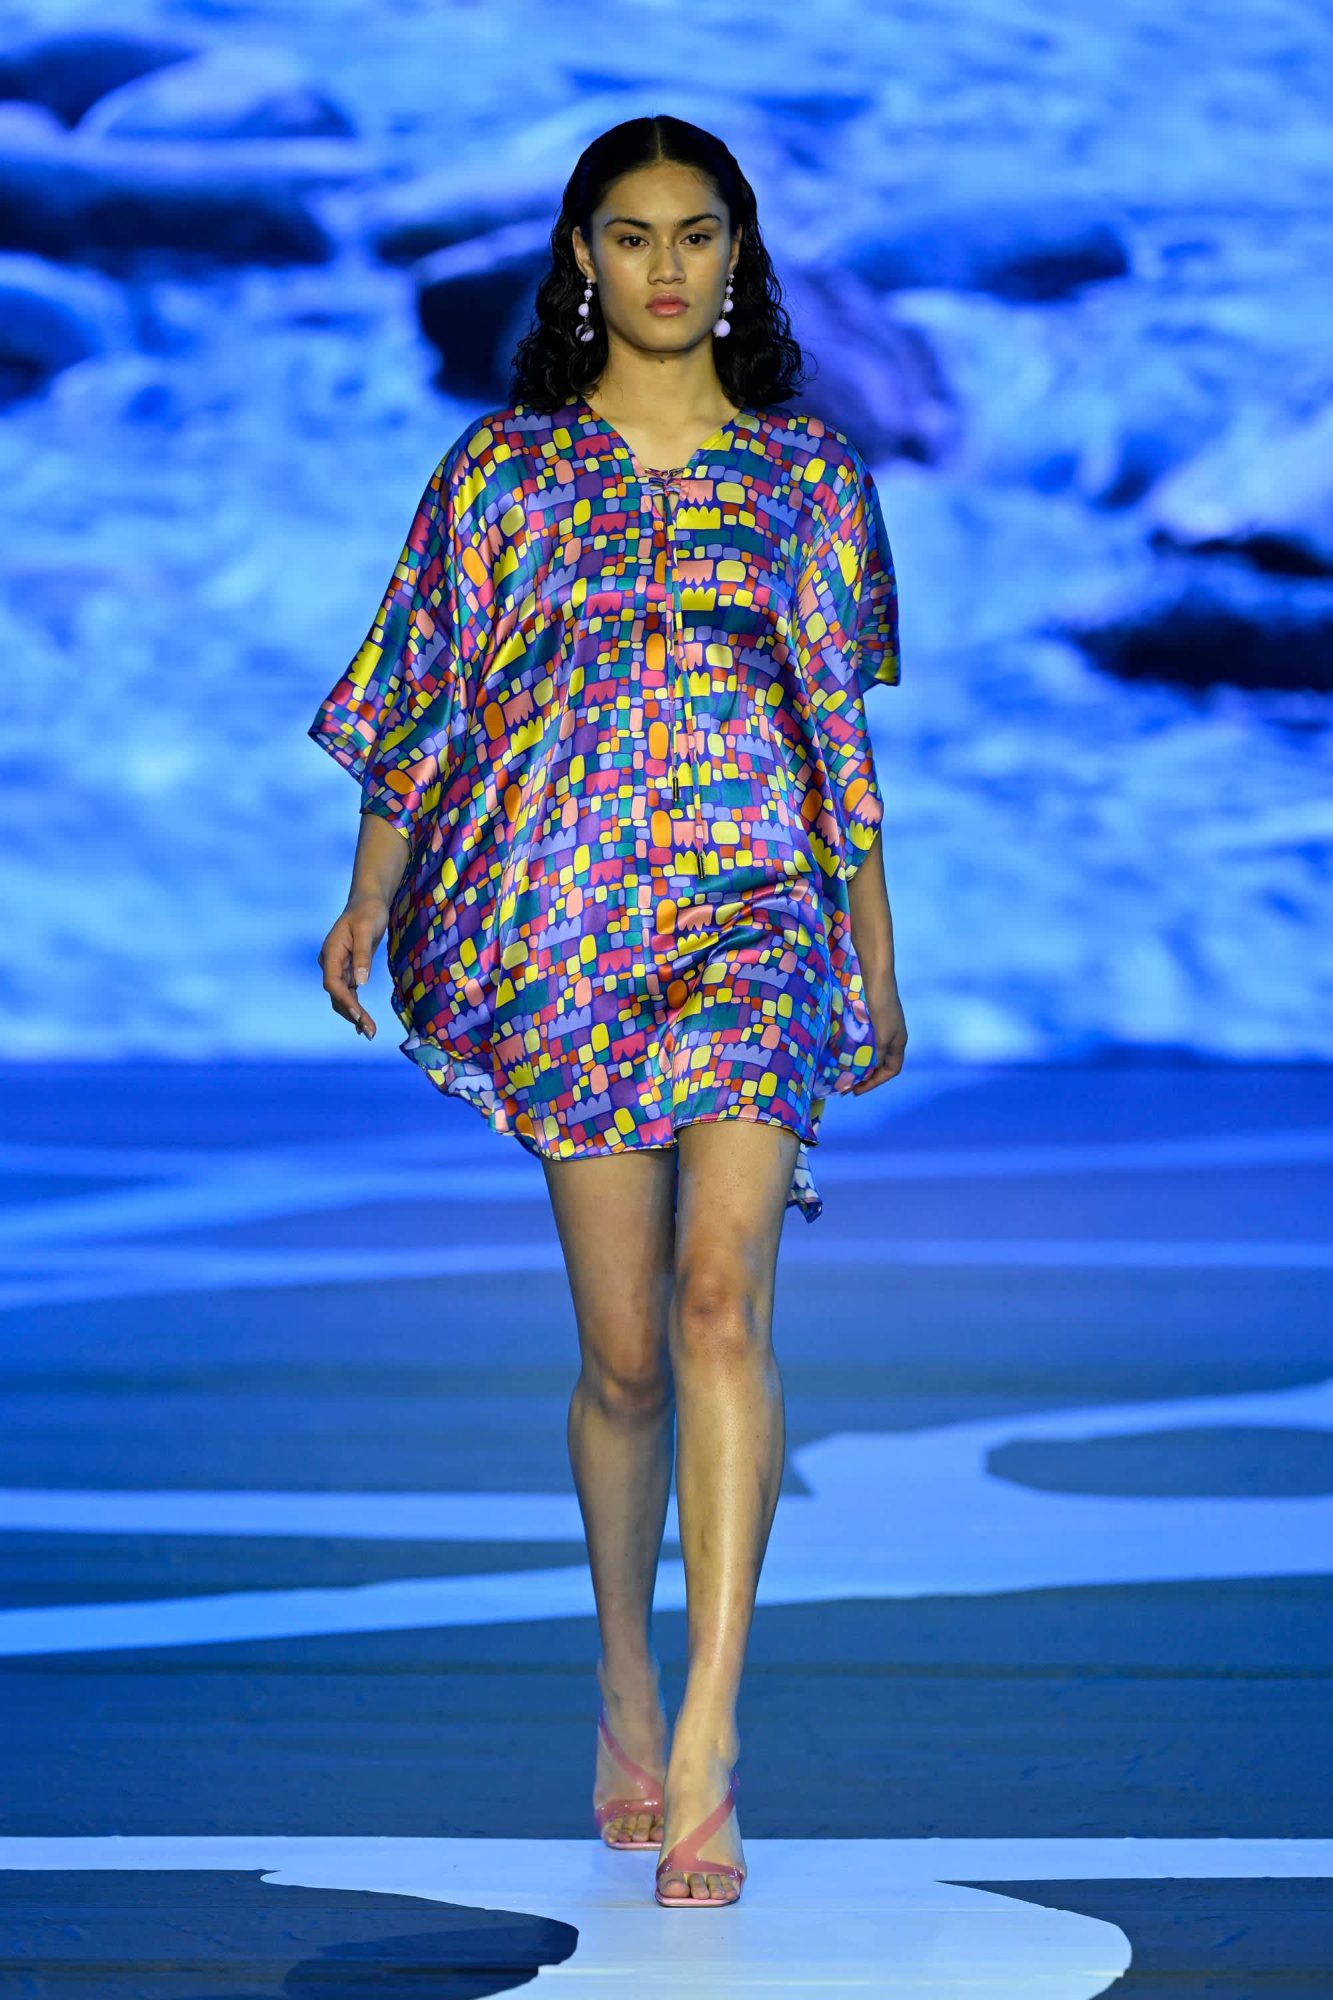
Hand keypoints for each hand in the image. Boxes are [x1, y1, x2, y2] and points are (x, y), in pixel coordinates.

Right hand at [318, 893, 389, 1038]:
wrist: (368, 902)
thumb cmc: (368, 912)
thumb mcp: (367, 930)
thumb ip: (363, 955)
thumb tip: (361, 983)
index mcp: (331, 952)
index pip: (333, 982)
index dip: (345, 1000)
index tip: (359, 1015)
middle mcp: (331, 962)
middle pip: (337, 994)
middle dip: (351, 1014)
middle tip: (369, 1032)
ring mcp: (338, 967)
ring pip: (342, 996)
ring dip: (353, 1014)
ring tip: (368, 1032)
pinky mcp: (348, 969)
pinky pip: (349, 993)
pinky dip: (355, 1007)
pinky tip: (362, 1023)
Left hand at [850, 972, 906, 1092]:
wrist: (874, 974)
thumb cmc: (881, 1005)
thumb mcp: (881, 1035)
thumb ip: (876, 1055)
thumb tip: (868, 1071)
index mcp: (898, 1041)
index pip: (891, 1070)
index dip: (875, 1082)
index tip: (856, 1090)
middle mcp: (890, 1035)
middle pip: (879, 1062)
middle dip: (863, 1074)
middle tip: (844, 1083)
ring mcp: (878, 1025)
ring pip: (867, 1051)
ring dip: (855, 1061)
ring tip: (839, 1070)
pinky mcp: (866, 1017)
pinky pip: (859, 1039)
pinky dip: (851, 1048)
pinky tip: (838, 1050)